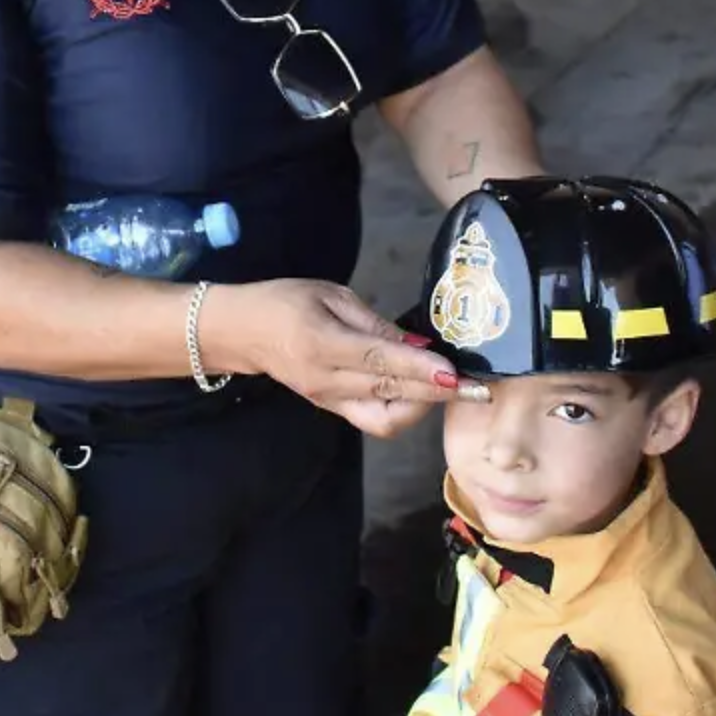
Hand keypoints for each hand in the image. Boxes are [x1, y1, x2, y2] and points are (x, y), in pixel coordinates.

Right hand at [204, 278, 484, 436]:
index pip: (379, 361)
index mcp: (323, 343)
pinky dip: (403, 411)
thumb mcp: (330, 294)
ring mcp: (329, 402)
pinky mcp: (332, 411)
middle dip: (434, 394)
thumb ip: (374, 322)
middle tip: (473, 386)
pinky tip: (421, 393)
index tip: (453, 373)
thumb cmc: (284, 302)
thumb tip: (417, 343)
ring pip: (385, 419)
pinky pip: (374, 421)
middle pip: (389, 395)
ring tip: (447, 387)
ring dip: (421, 407)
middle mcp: (327, 380)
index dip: (419, 369)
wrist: (241, 333)